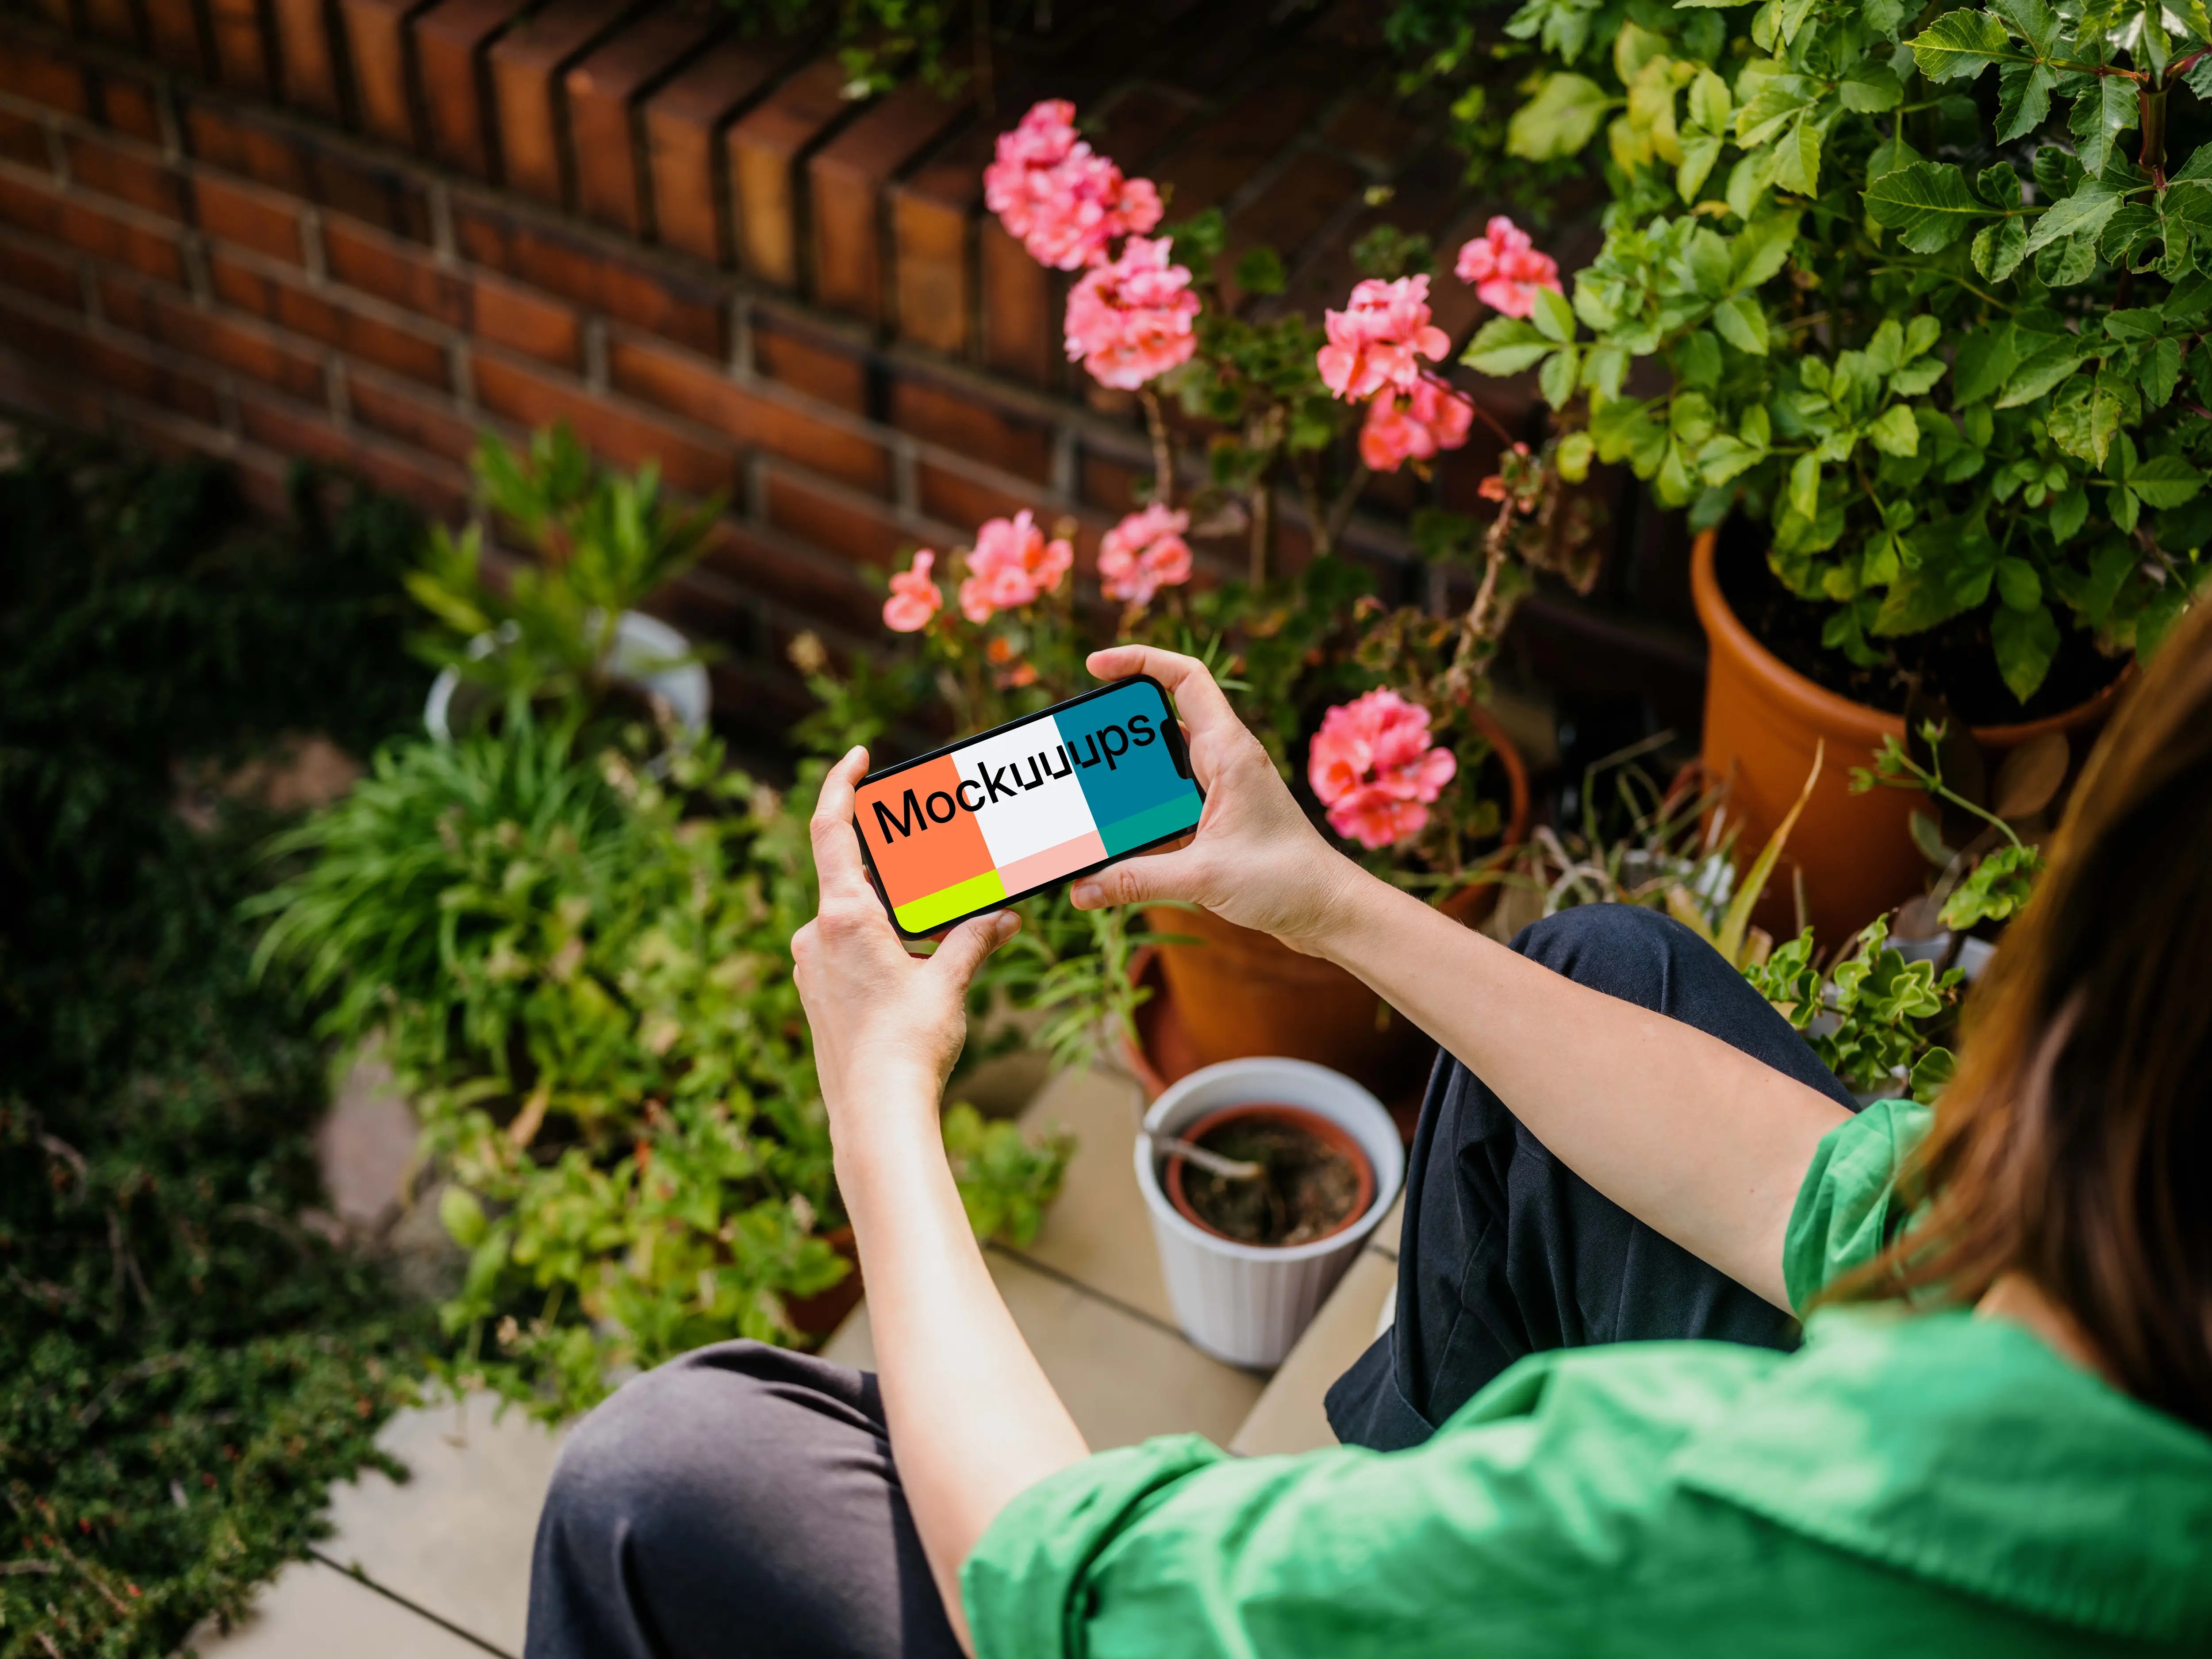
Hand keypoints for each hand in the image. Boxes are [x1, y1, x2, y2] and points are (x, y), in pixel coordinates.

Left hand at [793, 747, 1019, 1134]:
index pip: (831, 828)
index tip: (858, 756)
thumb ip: (973, 939)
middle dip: (895, 868)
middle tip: (933, 861)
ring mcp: (810, 965)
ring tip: (937, 934)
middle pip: (850, 874)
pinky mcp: (816, 992)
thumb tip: (1003, 918)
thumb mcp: (949, 982)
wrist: (874, 1112)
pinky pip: (846, 948)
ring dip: (892, 914)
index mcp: (842, 916)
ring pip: (850, 917)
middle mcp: (814, 934)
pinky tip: (915, 967)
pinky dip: (879, 943)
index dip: (840, 783)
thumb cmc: (907, 1045)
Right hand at [1069, 646, 1360, 954]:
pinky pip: (1168, 801)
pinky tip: (1114, 834)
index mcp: (1230, 751)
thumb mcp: (1204, 877)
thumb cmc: (1286, 879)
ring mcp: (1221, 789)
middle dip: (1117, 729)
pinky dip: (1140, 811)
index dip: (1140, 660)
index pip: (1186, 678)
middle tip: (1076, 745)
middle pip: (1162, 721)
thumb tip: (1083, 888)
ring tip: (1085, 790)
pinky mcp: (1217, 818)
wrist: (1327, 909)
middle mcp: (1225, 760)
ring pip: (1162, 764)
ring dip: (1126, 775)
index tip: (1096, 666)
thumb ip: (1138, 880)